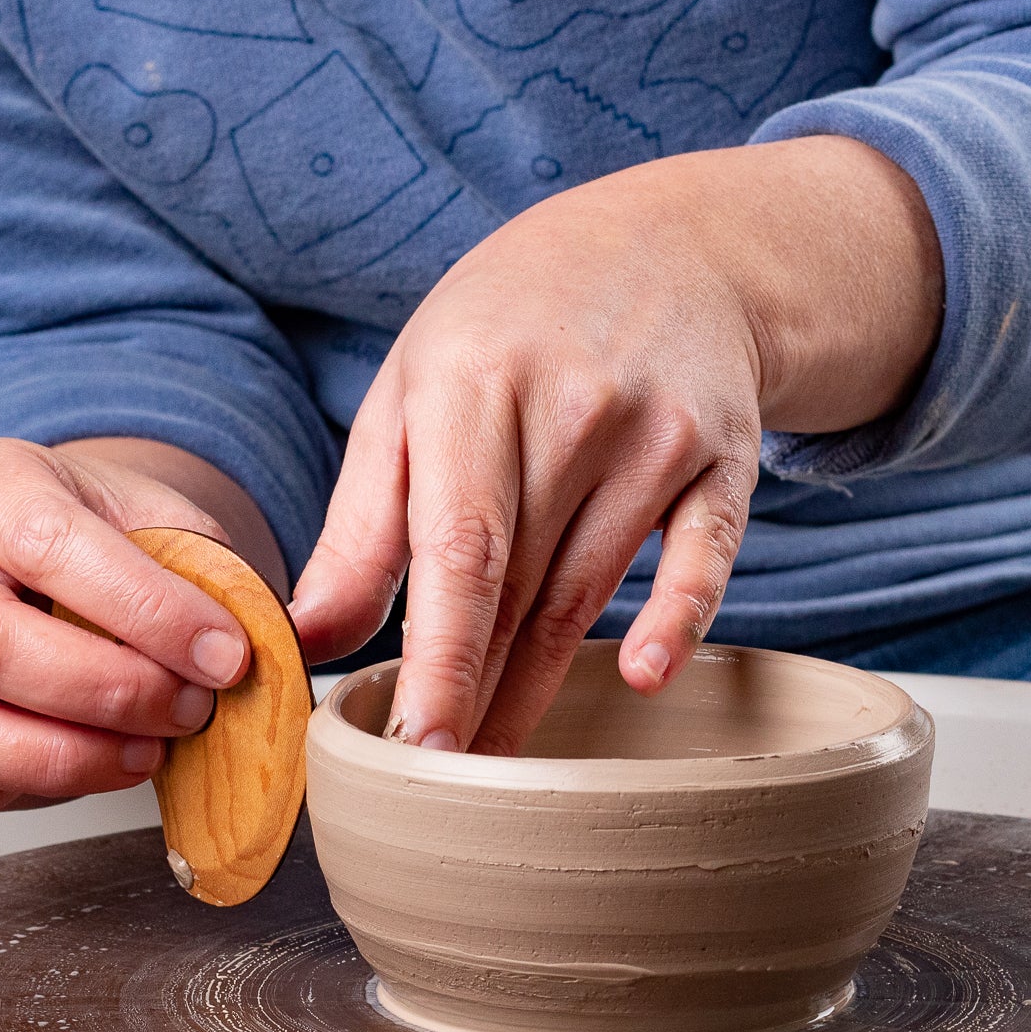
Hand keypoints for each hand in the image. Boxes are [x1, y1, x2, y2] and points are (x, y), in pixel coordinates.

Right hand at [0, 437, 281, 823]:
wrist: (57, 549)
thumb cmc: (109, 538)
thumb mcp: (165, 518)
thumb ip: (208, 574)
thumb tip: (260, 655)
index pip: (49, 543)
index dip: (147, 613)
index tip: (224, 655)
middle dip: (107, 693)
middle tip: (189, 708)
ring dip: (63, 758)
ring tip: (146, 751)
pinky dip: (9, 794)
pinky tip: (84, 768)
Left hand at [292, 136, 941, 753]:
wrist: (669, 244)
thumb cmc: (508, 330)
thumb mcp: (414, 392)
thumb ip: (363, 518)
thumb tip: (306, 635)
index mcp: (474, 387)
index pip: (457, 549)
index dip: (436, 657)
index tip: (413, 749)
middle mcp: (573, 408)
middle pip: (519, 587)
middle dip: (475, 696)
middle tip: (438, 787)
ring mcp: (658, 432)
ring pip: (587, 590)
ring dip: (537, 686)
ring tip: (494, 763)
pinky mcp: (723, 458)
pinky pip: (704, 553)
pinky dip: (678, 617)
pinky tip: (643, 676)